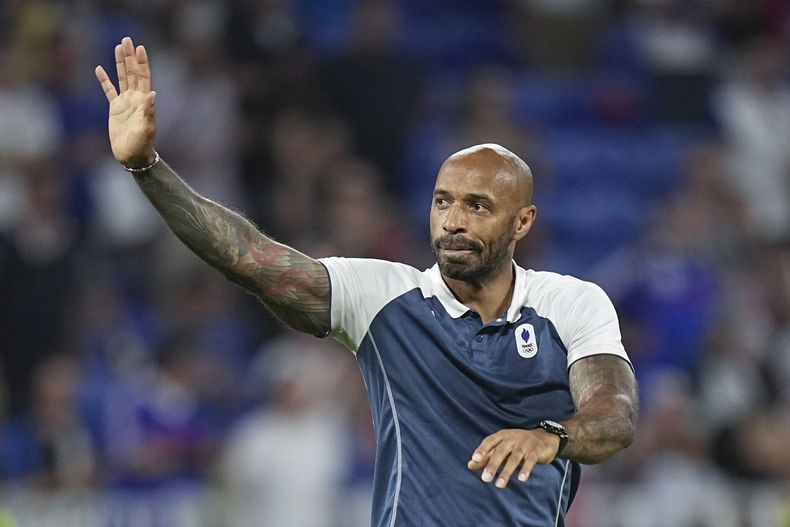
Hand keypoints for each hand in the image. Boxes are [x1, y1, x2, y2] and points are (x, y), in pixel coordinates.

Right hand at [95, 36, 156, 167]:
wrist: (132, 156)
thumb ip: (148, 111)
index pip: (143, 77)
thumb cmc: (141, 144)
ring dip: (120, 63)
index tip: (139, 48)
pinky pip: (108, 91)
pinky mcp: (115, 109)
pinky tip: (99, 68)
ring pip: (122, 78)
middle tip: (127, 39)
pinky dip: (104, 80)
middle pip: (132, 73)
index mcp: (144, 101)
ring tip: (118, 47)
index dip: (141, 63)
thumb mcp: (146, 128)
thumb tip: (152, 94)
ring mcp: (125, 103)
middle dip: (130, 57)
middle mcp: (135, 99)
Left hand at [467, 428, 559, 488]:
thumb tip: (470, 465)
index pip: (490, 441)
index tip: (474, 459)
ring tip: (499, 485)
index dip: (482, 449)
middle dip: (492, 465)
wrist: (544, 438)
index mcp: (502, 436)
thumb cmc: (518, 444)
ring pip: (514, 458)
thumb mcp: (502, 448)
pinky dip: (525, 469)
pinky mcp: (536, 451)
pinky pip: (530, 461)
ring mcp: (525, 444)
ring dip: (506, 472)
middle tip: (485, 479)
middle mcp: (512, 438)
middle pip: (501, 451)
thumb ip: (487, 457)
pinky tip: (521, 479)